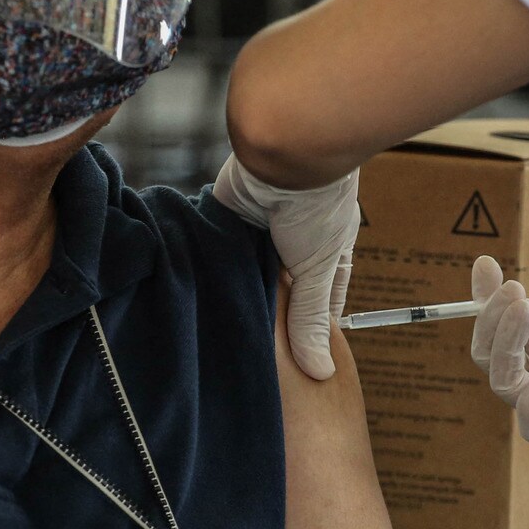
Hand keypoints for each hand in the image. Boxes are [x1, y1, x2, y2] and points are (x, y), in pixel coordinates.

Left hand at [213, 153, 358, 379]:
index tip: (296, 363)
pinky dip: (215, 266)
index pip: (319, 302)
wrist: (286, 155)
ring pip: (248, 272)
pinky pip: (221, 249)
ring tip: (223, 331)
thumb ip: (311, 318)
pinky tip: (202, 294)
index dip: (309, 329)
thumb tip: (320, 373)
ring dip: (240, 289)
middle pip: (279, 289)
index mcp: (326, 253)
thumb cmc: (317, 208)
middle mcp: (293, 243)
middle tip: (252, 354)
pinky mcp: (228, 217)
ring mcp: (259, 231)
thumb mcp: (318, 270)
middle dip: (269, 312)